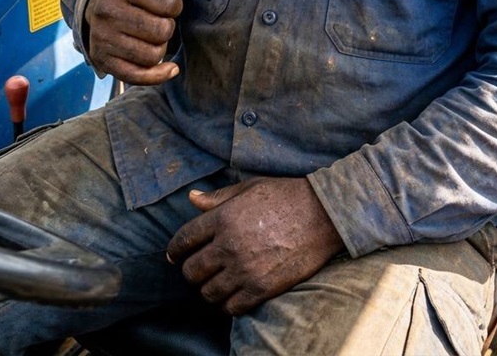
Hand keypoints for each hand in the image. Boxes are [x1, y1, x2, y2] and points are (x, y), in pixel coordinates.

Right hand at [85, 0, 184, 83]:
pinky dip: (157, 73)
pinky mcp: (103, 59)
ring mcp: (102, 36)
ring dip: (160, 47)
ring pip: (152, 53)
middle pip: (161, 32)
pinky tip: (167, 65)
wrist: (101, 1)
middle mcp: (105, 10)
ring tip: (151, 33)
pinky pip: (138, 76)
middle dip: (167, 26)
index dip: (174, 3)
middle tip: (158, 18)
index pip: (168, 4)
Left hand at [167, 177, 343, 314]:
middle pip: (192, 270)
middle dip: (191, 271)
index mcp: (223, 218)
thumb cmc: (285, 196)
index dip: (174, 249)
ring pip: (208, 292)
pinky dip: (228, 304)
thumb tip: (192, 198)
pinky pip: (232, 307)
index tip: (174, 255)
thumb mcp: (250, 188)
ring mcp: (245, 269)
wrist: (323, 214)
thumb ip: (218, 197)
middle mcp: (229, 245)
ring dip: (208, 289)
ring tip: (216, 283)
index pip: (184, 240)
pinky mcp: (262, 288)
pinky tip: (233, 295)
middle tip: (198, 270)